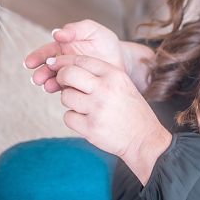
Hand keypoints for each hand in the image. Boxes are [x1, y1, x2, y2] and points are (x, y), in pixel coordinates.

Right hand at [25, 20, 123, 92]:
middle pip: (47, 68)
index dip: (37, 57)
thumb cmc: (106, 43)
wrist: (122, 61)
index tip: (29, 63)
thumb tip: (56, 33)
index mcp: (63, 47)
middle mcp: (63, 62)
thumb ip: (75, 29)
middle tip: (37, 78)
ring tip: (46, 85)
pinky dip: (61, 91)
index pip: (46, 52)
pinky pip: (67, 90)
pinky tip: (59, 91)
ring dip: (48, 83)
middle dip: (41, 73)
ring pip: (54, 80)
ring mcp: (70, 76)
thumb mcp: (93, 30)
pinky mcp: (78, 87)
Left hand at [48, 54, 170, 183]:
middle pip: (68, 74)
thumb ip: (100, 75)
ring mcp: (96, 109)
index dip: (64, 61)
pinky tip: (86, 121)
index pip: (81, 60)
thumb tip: (67, 67)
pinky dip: (73, 119)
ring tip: (84, 107)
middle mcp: (105, 89)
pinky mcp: (90, 128)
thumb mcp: (122, 85)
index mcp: (114, 75)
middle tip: (63, 83)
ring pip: (66, 97)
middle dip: (60, 77)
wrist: (145, 139)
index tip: (54, 63)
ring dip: (70, 101)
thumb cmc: (131, 111)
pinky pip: (68, 117)